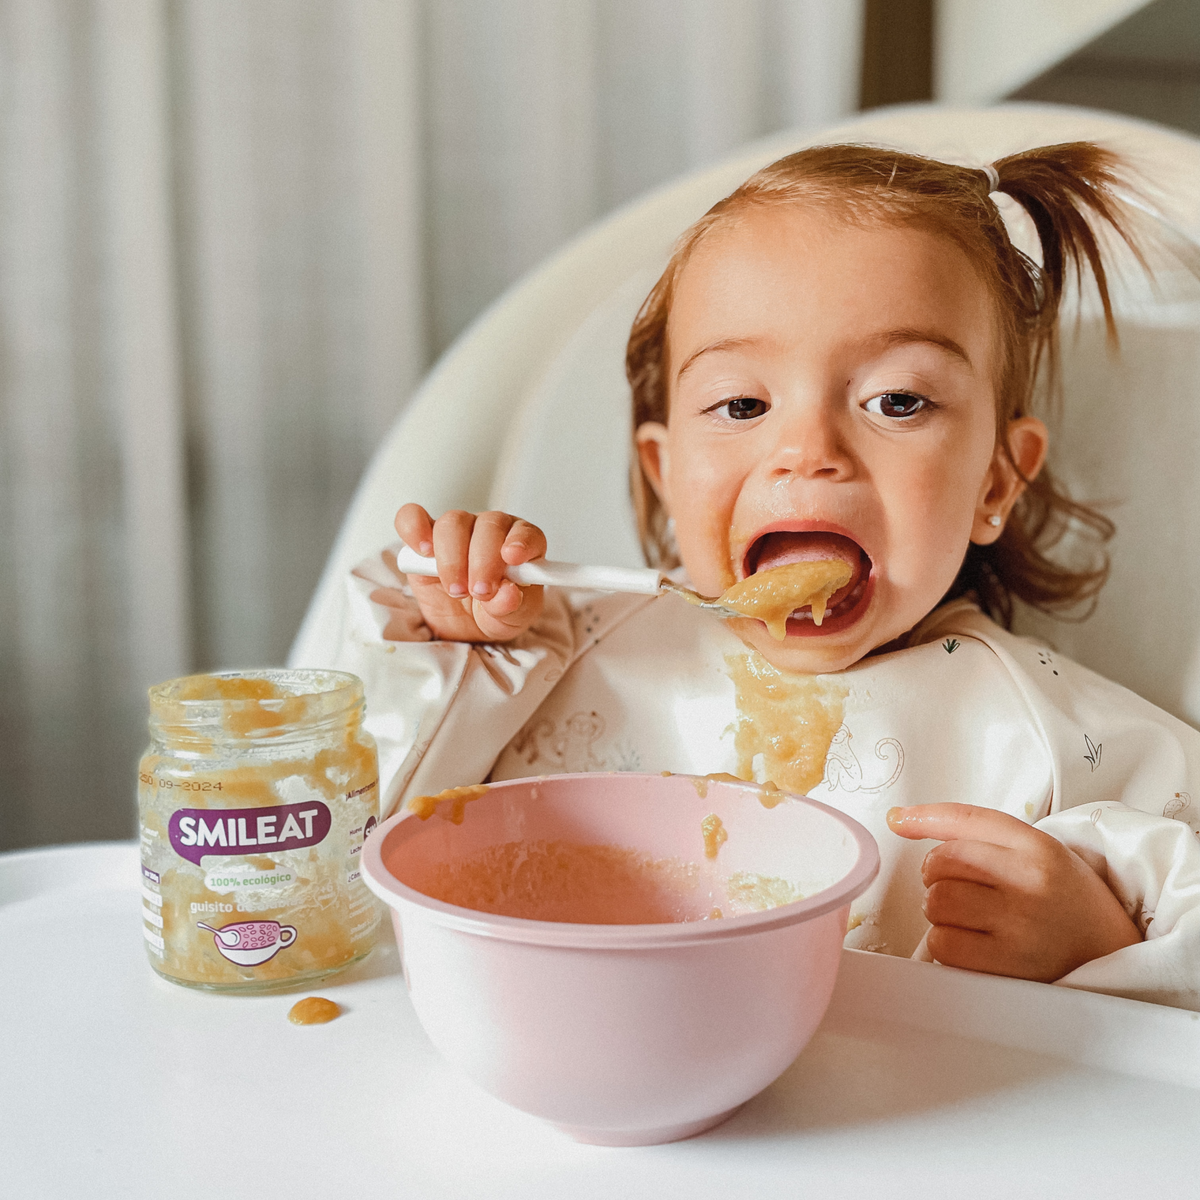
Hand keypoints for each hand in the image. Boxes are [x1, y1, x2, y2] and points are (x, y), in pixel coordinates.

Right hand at [394, 504, 546, 641]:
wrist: (466, 626)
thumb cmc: (495, 613)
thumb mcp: (511, 618)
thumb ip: (513, 606)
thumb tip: (509, 593)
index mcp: (521, 545)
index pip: (526, 532)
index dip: (520, 541)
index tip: (512, 558)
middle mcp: (491, 530)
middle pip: (488, 526)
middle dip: (482, 561)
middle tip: (479, 592)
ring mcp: (458, 531)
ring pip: (453, 523)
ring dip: (452, 558)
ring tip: (455, 590)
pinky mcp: (425, 539)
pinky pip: (413, 518)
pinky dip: (415, 529)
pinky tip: (423, 551)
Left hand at [887, 803, 1141, 981]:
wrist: (1111, 952)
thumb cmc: (1061, 898)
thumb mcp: (1034, 851)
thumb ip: (974, 833)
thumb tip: (898, 819)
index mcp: (1037, 847)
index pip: (965, 819)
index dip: (922, 817)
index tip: (898, 820)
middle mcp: (1030, 882)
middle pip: (941, 862)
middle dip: (937, 875)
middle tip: (957, 887)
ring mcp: (1021, 926)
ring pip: (937, 903)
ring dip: (939, 912)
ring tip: (967, 917)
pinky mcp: (1011, 966)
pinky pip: (944, 946)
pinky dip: (946, 944)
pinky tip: (971, 943)